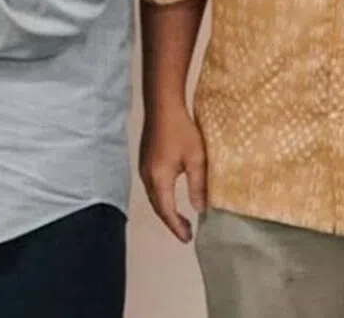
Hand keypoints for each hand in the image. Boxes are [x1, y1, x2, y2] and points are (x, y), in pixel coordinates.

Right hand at [139, 103, 206, 242]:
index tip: (188, 238)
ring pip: (153, 196)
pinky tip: (170, 196)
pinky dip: (161, 197)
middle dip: (170, 221)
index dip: (177, 227)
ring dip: (165, 209)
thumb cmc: (181, 130)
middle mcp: (147, 175)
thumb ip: (198, 186)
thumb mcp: (196, 159)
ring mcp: (143, 166)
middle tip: (185, 233)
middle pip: (157, 206)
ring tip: (179, 219)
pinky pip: (151, 186)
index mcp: (159, 178)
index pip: (166, 210)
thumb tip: (200, 209)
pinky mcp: (144, 158)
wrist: (162, 105)